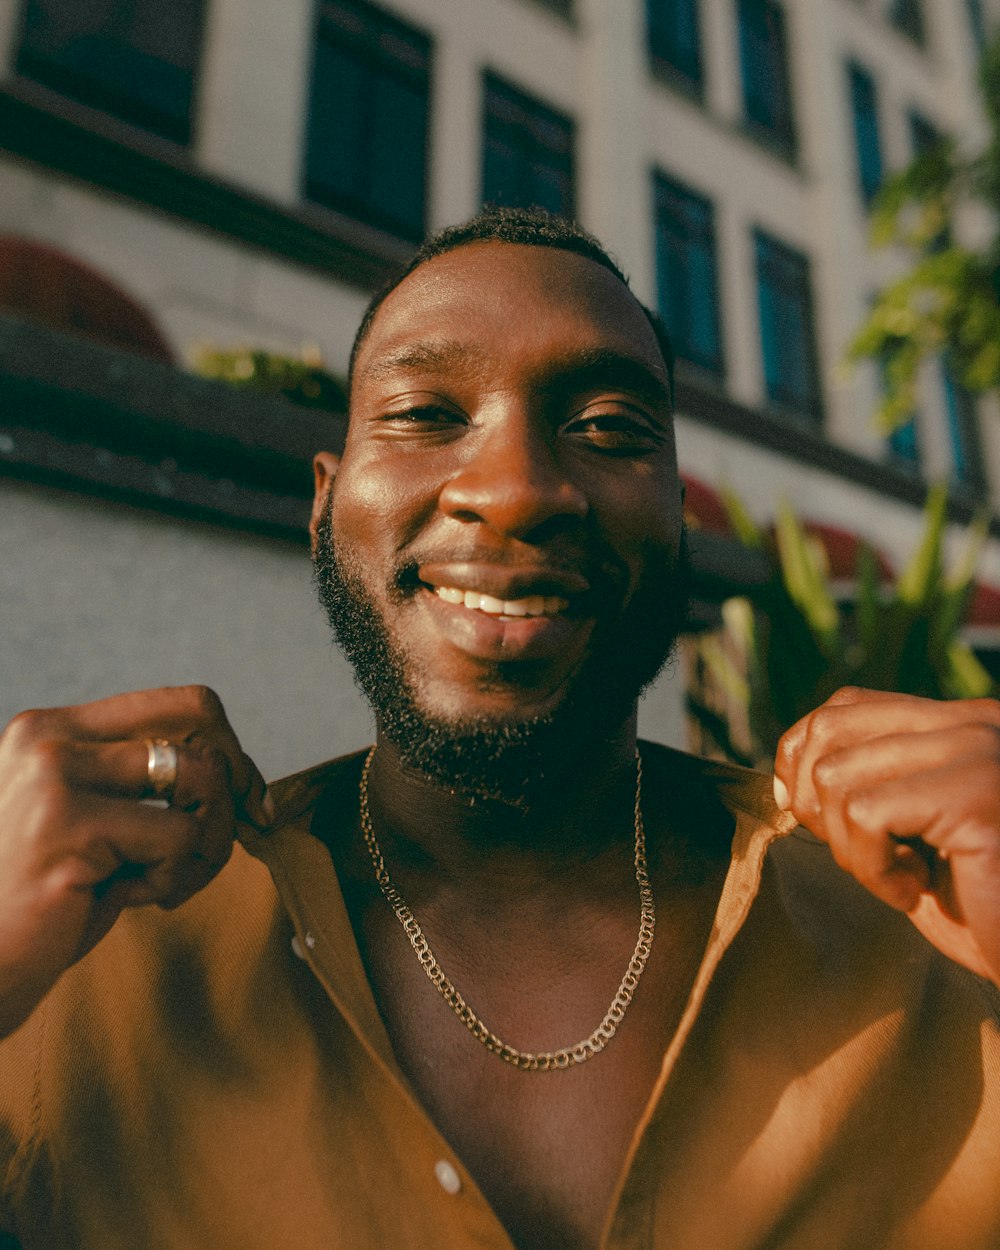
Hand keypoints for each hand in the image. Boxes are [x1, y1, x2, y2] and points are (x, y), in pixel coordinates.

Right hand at [0, 686, 270, 1035]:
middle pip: (200, 723)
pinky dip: (176, 878)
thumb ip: (148, 784)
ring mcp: (52, 776)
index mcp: (52, 728)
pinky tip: (129, 899)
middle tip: (217, 843)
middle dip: (234, 787)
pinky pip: (180, 838)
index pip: (182, 704)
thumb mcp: (100, 823)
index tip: (250, 799)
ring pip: (201, 776)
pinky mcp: (66, 824)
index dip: (232, 751)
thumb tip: (243, 774)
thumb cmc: (50, 903)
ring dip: (208, 841)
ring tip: (167, 880)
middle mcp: (47, 738)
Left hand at [774, 687, 999, 986]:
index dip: (803, 759)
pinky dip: (874, 869)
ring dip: (851, 848)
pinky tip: (917, 891)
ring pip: (836, 775)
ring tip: (901, 878)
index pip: (845, 707)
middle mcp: (974, 722)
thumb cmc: (975, 903)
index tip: (815, 819)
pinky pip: (865, 815)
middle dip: (818, 806)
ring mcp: (978, 751)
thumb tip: (783, 781)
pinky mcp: (975, 795)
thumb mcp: (909, 830)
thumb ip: (864, 785)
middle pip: (830, 730)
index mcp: (959, 721)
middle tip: (865, 857)